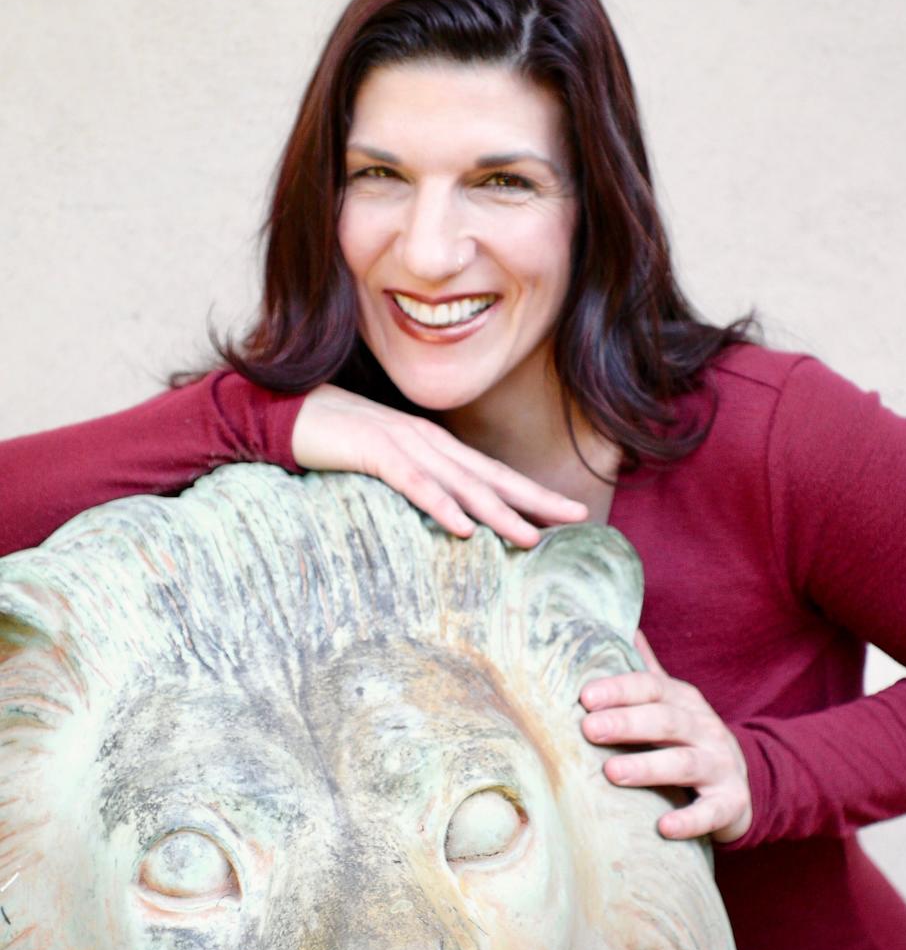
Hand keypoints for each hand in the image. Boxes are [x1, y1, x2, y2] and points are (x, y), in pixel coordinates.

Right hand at [291, 384, 587, 547]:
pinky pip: (414, 484)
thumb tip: (445, 517)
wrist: (286, 412)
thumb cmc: (335, 441)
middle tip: (577, 516)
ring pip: (461, 484)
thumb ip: (416, 484)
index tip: (570, 512)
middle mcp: (429, 442)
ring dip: (497, 512)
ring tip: (530, 537)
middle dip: (536, 498)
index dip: (532, 493)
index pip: (492, 474)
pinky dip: (440, 506)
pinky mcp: (374, 452)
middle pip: (491, 476)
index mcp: (435, 446)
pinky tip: (462, 529)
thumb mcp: (384, 464)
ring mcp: (404, 444)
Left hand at [579, 630, 752, 842]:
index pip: (652, 688)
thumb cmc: (689, 739)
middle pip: (665, 721)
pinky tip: (663, 827)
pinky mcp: (730, 803)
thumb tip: (622, 626)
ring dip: (649, 767)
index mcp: (684, 701)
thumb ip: (646, 672)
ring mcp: (721, 765)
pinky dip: (689, 820)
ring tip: (612, 773)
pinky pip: (711, 812)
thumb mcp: (672, 703)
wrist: (742, 782)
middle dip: (627, 723)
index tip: (585, 697)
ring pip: (685, 763)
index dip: (620, 690)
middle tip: (589, 729)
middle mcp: (704, 728)